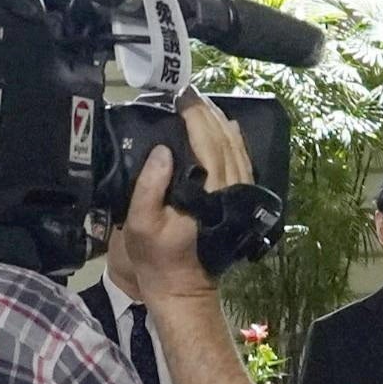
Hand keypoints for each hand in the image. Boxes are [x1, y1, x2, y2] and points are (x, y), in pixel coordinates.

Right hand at [111, 94, 254, 302]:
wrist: (183, 290)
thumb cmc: (157, 258)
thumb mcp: (141, 225)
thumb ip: (150, 186)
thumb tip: (162, 149)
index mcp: (209, 192)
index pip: (207, 142)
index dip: (195, 116)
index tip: (180, 97)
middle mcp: (230, 188)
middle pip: (224, 140)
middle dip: (207, 113)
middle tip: (187, 94)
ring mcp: (238, 195)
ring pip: (236, 148)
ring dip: (220, 123)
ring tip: (202, 104)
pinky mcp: (239, 201)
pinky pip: (241, 161)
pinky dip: (234, 140)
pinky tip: (226, 127)